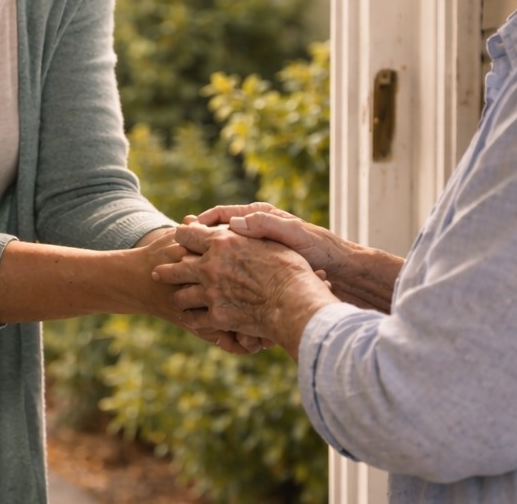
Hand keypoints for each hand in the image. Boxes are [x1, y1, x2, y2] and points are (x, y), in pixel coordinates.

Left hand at [154, 222, 337, 358]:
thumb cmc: (290, 268)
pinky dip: (193, 319)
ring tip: (176, 298)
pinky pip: (194, 318)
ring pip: (181, 295)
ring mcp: (211, 293)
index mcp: (223, 242)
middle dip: (167, 268)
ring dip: (178, 295)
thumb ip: (248, 231)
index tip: (178, 236)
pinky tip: (192, 319)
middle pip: (176, 265)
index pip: (189, 234)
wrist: (294, 302)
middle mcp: (211, 266)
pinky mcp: (216, 317)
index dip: (182, 234)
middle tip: (159, 271)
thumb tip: (235, 223)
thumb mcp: (268, 240)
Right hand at [189, 203, 342, 279]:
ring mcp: (255, 256)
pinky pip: (235, 277)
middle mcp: (254, 236)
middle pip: (216, 238)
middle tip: (175, 256)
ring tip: (184, 280)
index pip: (222, 215)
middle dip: (196, 247)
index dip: (201, 222)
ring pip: (222, 260)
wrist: (341, 270)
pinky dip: (222, 287)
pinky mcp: (259, 273)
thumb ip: (266, 225)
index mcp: (260, 219)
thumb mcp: (294, 234)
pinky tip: (210, 299)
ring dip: (205, 269)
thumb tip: (234, 224)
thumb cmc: (321, 248)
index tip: (184, 231)